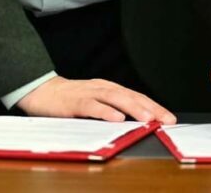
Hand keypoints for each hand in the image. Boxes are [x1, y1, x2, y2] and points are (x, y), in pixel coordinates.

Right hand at [15, 75, 175, 123]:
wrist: (41, 91)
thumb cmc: (70, 99)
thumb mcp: (95, 102)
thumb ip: (112, 108)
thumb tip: (136, 122)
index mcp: (109, 88)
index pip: (136, 97)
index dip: (154, 106)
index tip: (169, 118)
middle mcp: (102, 88)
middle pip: (130, 96)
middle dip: (151, 108)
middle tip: (166, 120)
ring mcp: (88, 93)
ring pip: (115, 98)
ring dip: (134, 108)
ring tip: (148, 118)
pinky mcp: (74, 101)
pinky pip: (91, 105)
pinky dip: (105, 111)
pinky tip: (116, 117)